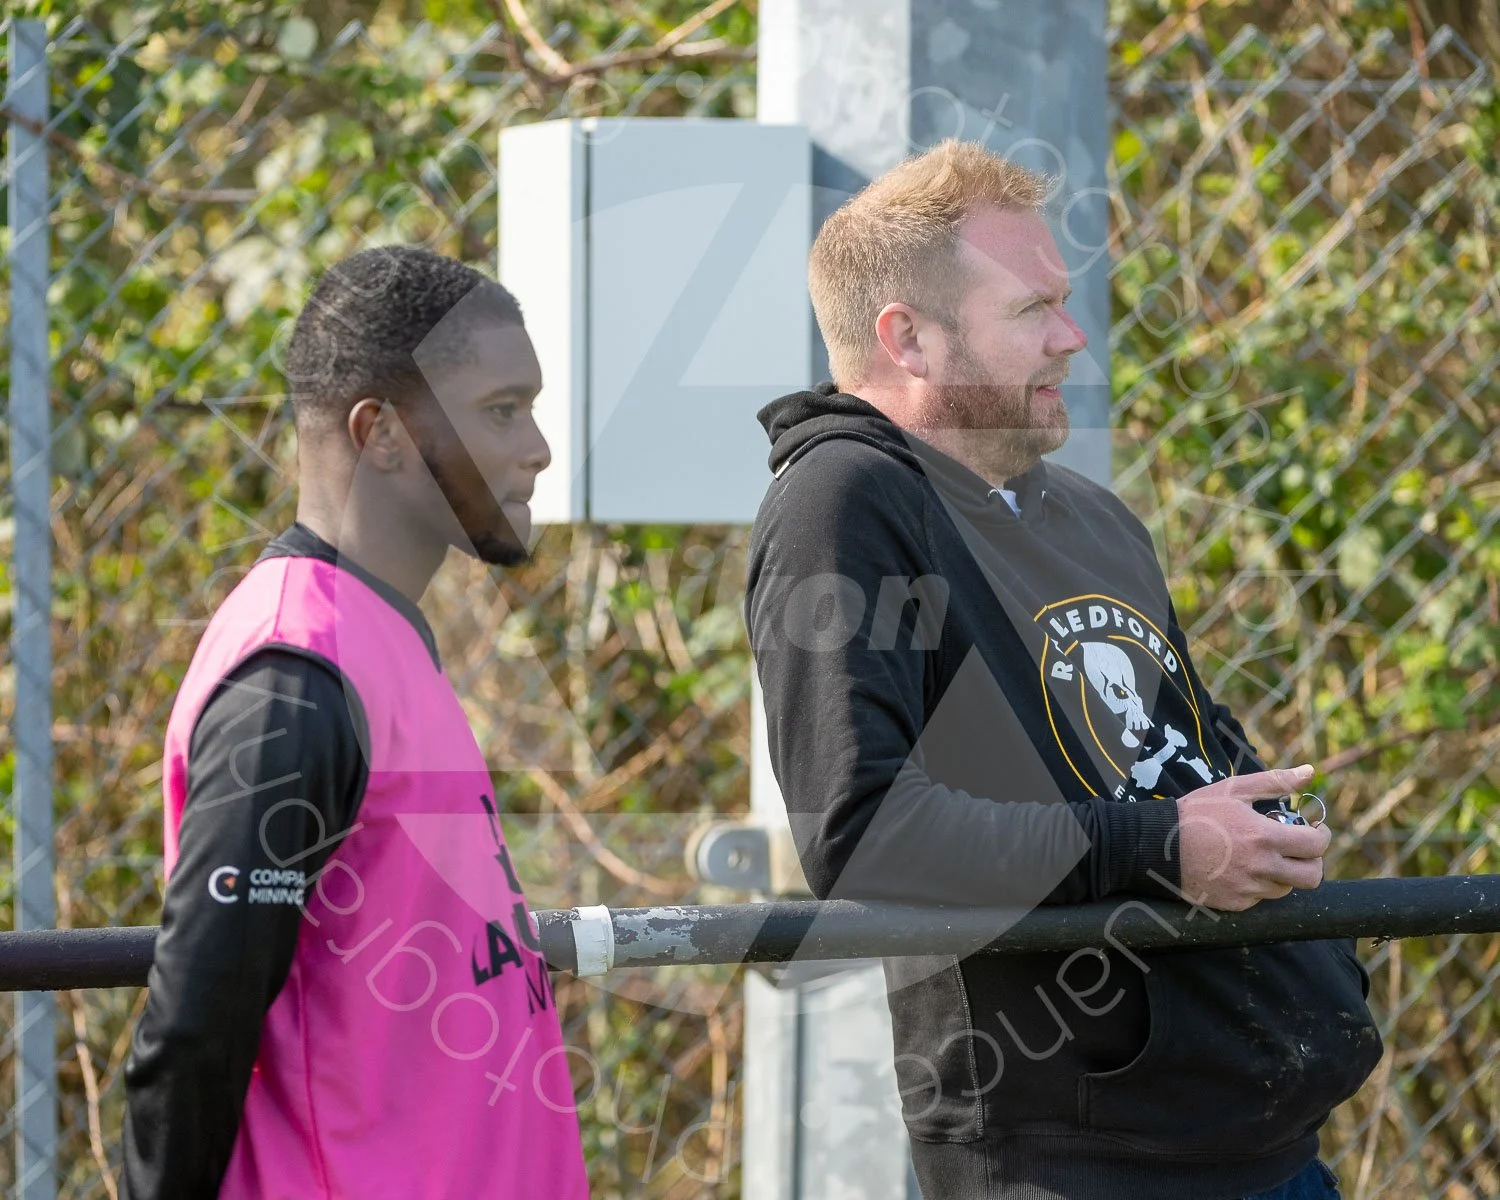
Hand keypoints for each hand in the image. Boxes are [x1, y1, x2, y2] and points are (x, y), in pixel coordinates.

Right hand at [1175, 765, 1331, 911]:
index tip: (1315, 830)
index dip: (1322, 836)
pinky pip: (1261, 898)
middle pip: (1312, 876)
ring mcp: (1248, 889)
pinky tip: (1242, 868)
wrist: (1156, 846)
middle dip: (1312, 861)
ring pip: (1286, 888)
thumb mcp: (1233, 789)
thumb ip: (1275, 782)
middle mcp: (1261, 867)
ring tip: (1265, 856)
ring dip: (1284, 873)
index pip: (1316, 845)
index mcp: (1264, 837)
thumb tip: (1310, 773)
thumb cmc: (1195, 813)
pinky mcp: (1235, 904)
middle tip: (1299, 849)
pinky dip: (1259, 885)